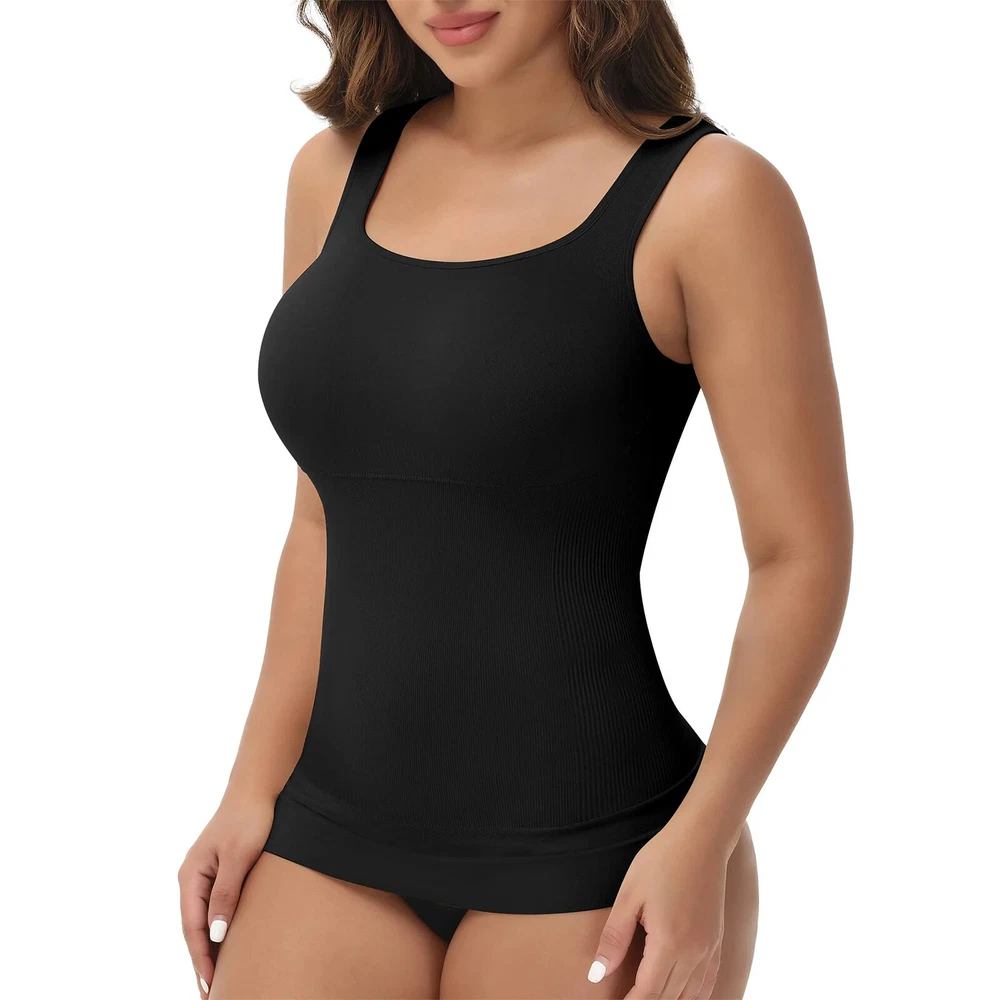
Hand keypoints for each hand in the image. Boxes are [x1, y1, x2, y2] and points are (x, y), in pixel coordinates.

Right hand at [177, 792, 274, 996]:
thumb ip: (225, 894)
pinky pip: (215, 907)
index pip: (192, 928)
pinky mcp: (222, 870)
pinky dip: (219, 930)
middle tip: (212, 994)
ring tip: (217, 979)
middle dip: (201, 962)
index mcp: (191, 876)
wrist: (259, 787)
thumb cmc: (249, 818)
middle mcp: (194, 878)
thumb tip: (214, 934)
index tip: (210, 986)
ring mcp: (206, 874)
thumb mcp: (238, 857)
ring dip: (209, 949)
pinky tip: (227, 944)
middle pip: (194, 929)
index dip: (201, 959)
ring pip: (204, 920)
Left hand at [589, 813, 730, 998]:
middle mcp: (694, 954)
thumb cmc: (662, 861)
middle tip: (626, 999)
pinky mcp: (717, 941)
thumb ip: (614, 938)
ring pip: (690, 996)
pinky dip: (691, 995)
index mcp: (669, 944)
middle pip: (668, 999)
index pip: (647, 994)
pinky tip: (677, 992)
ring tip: (646, 996)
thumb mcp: (629, 895)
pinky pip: (706, 983)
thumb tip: (597, 973)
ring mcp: (709, 949)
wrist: (701, 839)